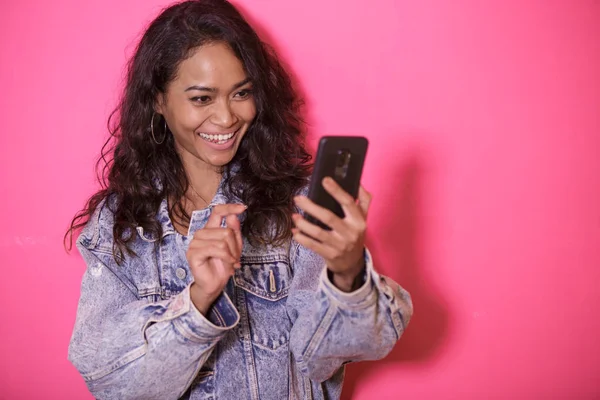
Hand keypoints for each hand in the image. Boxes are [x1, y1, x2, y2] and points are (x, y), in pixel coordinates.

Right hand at [187, 204, 244, 313]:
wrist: (214, 284)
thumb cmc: (223, 265)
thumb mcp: (234, 247)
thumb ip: (235, 231)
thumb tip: (233, 215)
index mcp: (210, 229)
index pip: (217, 211)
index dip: (230, 207)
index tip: (243, 208)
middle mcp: (201, 233)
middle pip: (226, 231)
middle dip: (236, 247)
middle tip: (236, 258)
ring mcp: (195, 243)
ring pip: (223, 240)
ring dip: (232, 254)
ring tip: (231, 263)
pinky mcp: (193, 253)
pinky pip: (216, 249)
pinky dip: (226, 257)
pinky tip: (228, 264)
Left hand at [292, 177, 371, 291]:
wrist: (352, 263)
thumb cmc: (355, 234)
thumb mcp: (363, 218)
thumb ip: (363, 200)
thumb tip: (358, 182)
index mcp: (358, 220)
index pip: (348, 202)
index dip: (336, 191)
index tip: (324, 180)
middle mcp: (350, 232)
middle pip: (328, 217)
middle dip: (311, 207)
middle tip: (298, 198)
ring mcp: (340, 245)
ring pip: (318, 233)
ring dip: (303, 224)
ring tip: (294, 216)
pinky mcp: (330, 255)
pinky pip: (313, 245)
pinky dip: (302, 238)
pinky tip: (295, 232)